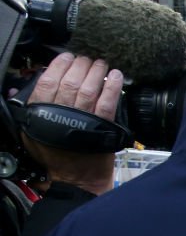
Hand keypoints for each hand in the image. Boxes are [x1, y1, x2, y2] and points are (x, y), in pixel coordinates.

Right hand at [20, 52, 123, 193]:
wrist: (77, 178)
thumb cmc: (55, 156)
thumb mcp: (32, 133)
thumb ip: (28, 109)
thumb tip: (19, 88)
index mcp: (42, 112)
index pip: (48, 81)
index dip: (59, 65)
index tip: (67, 57)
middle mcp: (62, 113)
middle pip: (71, 81)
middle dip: (80, 65)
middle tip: (86, 59)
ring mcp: (83, 119)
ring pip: (89, 88)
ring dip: (96, 72)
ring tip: (100, 63)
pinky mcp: (102, 126)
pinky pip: (107, 102)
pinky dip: (113, 86)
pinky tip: (116, 76)